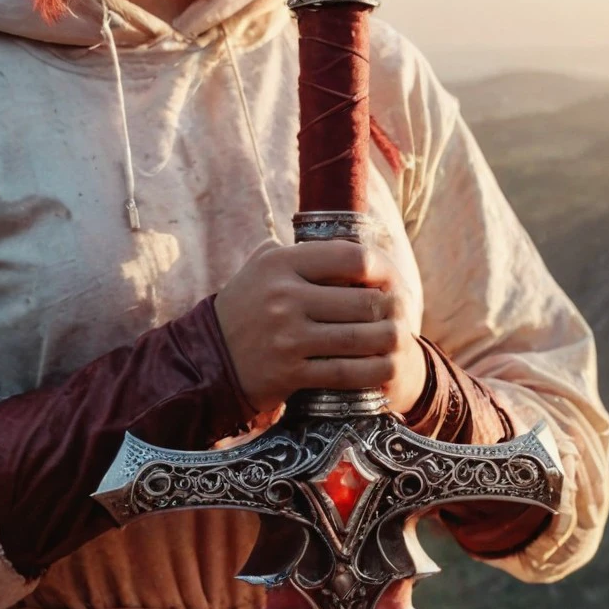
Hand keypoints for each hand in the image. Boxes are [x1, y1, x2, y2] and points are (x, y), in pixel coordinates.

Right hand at [214, 240, 427, 414]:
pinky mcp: (289, 372)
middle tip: (402, 315)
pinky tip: (384, 368)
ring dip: (389, 342)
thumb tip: (343, 235)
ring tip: (398, 340)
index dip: (383, 268)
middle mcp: (284, 297)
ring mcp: (287, 337)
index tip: (392, 280)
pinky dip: (372, 372)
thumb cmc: (243, 309)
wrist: (207, 358)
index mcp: (281, 264)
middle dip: (392, 310)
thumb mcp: (259, 268)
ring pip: (361, 338)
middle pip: (364, 301)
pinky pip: (346, 372)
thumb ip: (295, 251)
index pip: (351, 257)